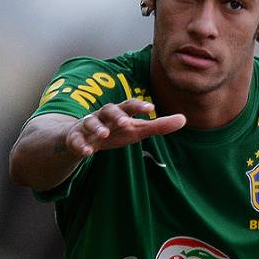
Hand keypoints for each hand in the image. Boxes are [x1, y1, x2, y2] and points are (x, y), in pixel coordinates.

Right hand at [64, 99, 185, 156]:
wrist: (82, 138)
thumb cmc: (115, 131)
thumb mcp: (137, 129)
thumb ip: (159, 125)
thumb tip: (184, 119)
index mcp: (119, 113)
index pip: (129, 106)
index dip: (139, 106)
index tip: (151, 108)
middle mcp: (102, 116)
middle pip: (108, 110)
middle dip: (116, 115)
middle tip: (126, 122)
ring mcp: (87, 126)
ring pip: (89, 122)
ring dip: (96, 127)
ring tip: (103, 134)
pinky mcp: (74, 138)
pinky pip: (76, 140)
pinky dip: (80, 145)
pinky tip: (87, 152)